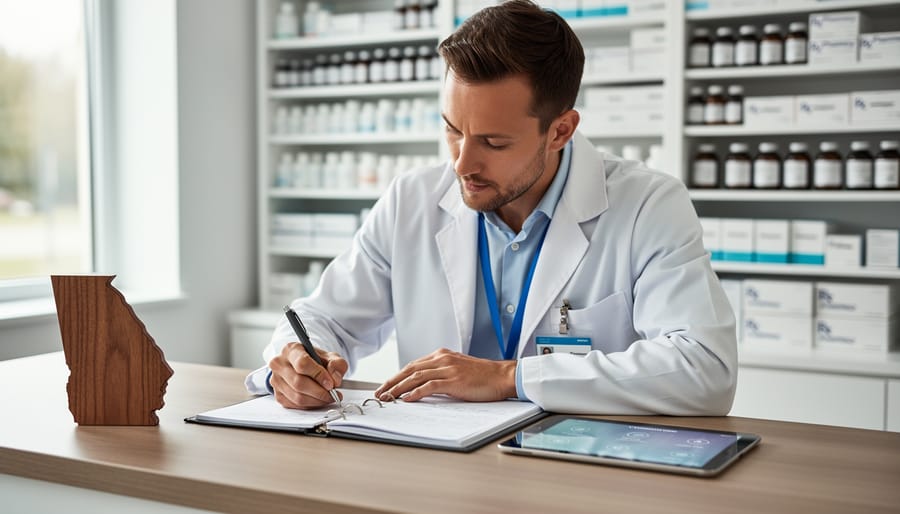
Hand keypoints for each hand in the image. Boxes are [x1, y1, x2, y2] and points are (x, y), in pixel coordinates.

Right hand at [268, 342, 348, 409]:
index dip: (318, 375)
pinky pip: (295, 405)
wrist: (303, 366)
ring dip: (317, 401)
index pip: (302, 363)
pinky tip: (318, 400)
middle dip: (320, 392)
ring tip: (328, 397)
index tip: (331, 383)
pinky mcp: (278, 395)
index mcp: (291, 350)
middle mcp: (279, 364)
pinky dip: (310, 405)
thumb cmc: (315, 360)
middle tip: (333, 394)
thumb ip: (337, 364)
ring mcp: (276, 380)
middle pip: (299, 383)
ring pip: (297, 397)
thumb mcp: (330, 357)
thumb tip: (335, 379)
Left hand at [374, 348, 516, 402]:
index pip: (413, 365)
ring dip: (399, 388)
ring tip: (388, 397)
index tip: (386, 386)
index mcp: (442, 355)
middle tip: (379, 393)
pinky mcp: (454, 380)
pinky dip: (415, 393)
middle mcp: (442, 359)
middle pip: (409, 369)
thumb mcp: (458, 369)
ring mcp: (448, 368)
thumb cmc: (483, 376)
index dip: (397, 376)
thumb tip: (423, 386)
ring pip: (416, 377)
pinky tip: (406, 399)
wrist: (502, 376)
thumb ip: (441, 374)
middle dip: (392, 382)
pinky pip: (429, 386)